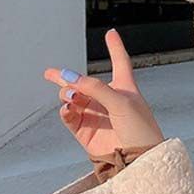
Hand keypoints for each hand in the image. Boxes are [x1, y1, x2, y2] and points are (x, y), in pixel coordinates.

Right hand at [43, 28, 165, 158]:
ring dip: (68, 94)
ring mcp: (96, 116)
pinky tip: (67, 108)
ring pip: (73, 98)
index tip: (111, 33)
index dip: (115, 48)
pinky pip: (69, 116)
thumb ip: (96, 88)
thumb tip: (71, 79)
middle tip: (52, 74)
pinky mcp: (86, 132)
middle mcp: (109, 100)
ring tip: (70, 97)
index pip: (120, 63)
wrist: (139, 160)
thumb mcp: (122, 102)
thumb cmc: (141, 131)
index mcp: (126, 89)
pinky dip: (65, 110)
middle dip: (67, 77)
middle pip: (84, 83)